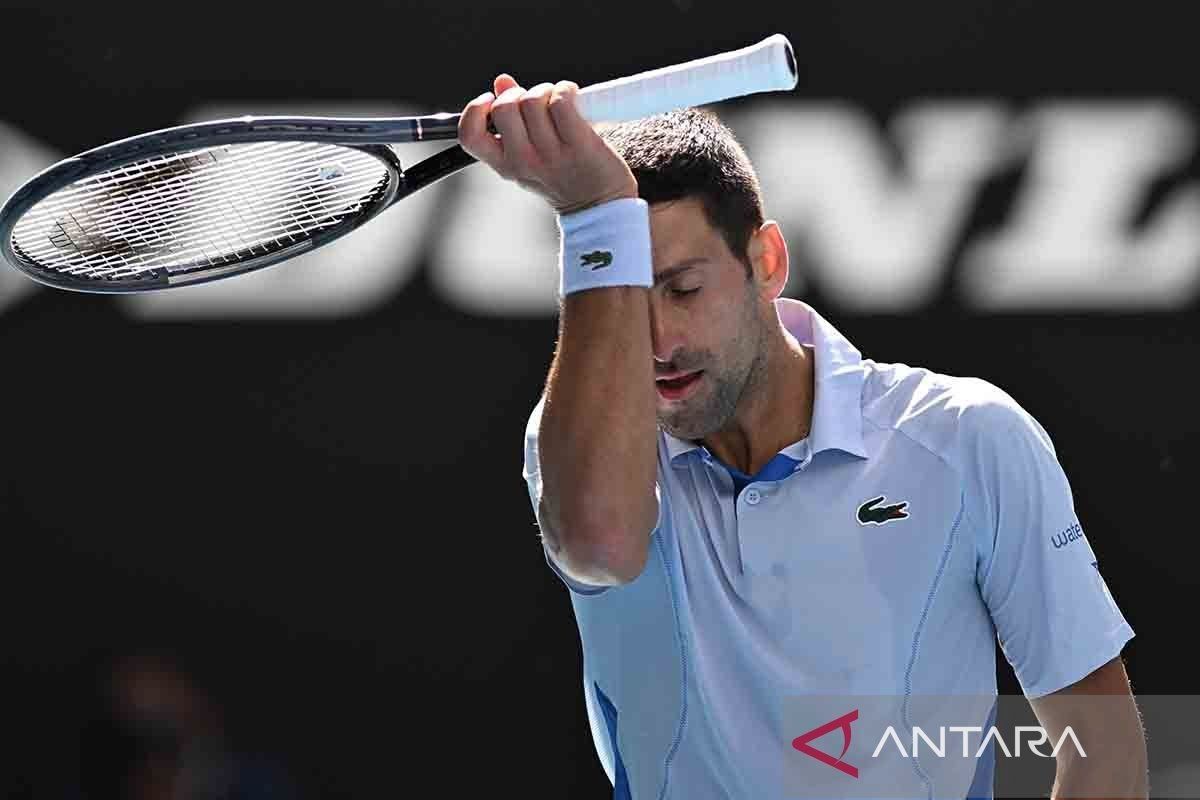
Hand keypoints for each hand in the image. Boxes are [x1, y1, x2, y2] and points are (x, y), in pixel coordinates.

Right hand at [458, 74, 638, 214]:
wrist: (600, 205)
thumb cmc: (565, 177)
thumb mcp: (529, 155)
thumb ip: (512, 119)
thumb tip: (501, 82)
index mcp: (506, 165)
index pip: (470, 135)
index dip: (475, 110)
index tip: (490, 100)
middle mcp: (523, 162)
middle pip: (504, 107)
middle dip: (518, 93)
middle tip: (535, 101)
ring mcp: (551, 154)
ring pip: (533, 100)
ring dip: (546, 90)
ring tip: (558, 102)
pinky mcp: (578, 144)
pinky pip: (561, 101)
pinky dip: (566, 90)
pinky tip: (574, 98)